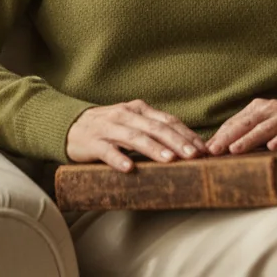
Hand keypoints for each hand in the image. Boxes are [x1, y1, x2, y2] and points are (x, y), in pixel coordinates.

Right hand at [66, 99, 207, 171]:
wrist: (72, 126)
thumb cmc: (109, 127)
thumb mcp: (132, 122)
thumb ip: (153, 129)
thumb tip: (186, 145)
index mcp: (138, 109)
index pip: (167, 120)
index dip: (187, 134)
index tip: (204, 149)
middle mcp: (125, 115)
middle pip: (155, 128)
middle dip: (176, 142)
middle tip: (194, 156)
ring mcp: (109, 128)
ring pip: (134, 138)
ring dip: (154, 149)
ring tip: (169, 160)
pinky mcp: (93, 143)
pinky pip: (107, 151)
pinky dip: (118, 159)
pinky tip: (129, 168)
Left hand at [204, 98, 276, 155]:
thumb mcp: (265, 127)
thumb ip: (244, 135)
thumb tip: (217, 148)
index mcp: (257, 108)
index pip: (235, 122)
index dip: (220, 135)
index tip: (205, 149)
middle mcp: (271, 109)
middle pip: (246, 124)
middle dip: (228, 137)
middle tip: (213, 150)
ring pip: (265, 128)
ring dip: (250, 139)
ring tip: (235, 150)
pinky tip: (273, 147)